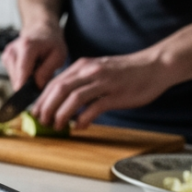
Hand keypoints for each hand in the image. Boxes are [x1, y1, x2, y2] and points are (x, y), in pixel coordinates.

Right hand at [1, 25, 66, 89]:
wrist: (41, 30)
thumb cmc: (51, 42)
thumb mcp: (58, 56)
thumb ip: (47, 71)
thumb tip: (37, 86)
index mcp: (27, 46)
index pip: (22, 71)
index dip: (24, 88)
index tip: (26, 99)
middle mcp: (13, 50)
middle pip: (16, 77)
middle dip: (28, 84)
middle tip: (40, 79)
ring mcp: (7, 54)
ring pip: (14, 78)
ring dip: (25, 80)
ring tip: (36, 70)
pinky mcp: (5, 59)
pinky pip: (12, 75)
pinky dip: (21, 76)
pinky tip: (29, 69)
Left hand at [33, 49, 177, 130]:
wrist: (155, 66)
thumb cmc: (128, 72)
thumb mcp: (99, 71)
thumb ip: (82, 82)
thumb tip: (65, 99)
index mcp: (83, 66)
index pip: (55, 82)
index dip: (42, 98)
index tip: (36, 111)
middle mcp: (90, 71)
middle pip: (59, 89)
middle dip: (46, 107)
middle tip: (41, 121)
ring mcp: (103, 82)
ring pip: (73, 98)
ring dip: (61, 114)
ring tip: (57, 125)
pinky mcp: (116, 94)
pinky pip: (95, 107)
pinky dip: (83, 118)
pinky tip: (79, 126)